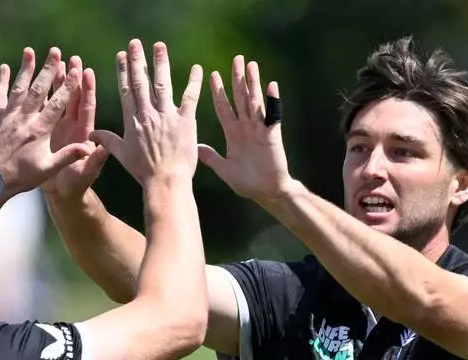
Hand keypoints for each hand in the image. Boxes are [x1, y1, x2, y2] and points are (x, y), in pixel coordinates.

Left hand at [0, 46, 95, 200]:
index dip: (68, 85)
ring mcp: (9, 116)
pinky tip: (5, 67)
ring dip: (26, 68)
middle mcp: (24, 119)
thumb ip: (68, 156)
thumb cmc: (23, 177)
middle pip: (39, 89)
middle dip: (48, 69)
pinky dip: (2, 80)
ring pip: (20, 87)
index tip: (76, 69)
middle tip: (56, 51)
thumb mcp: (48, 169)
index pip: (57, 103)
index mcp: (40, 130)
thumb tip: (89, 147)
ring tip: (31, 51)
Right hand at [42, 55, 110, 199]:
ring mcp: (60, 128)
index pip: (87, 107)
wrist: (63, 194)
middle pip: (74, 98)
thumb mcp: (87, 173)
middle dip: (74, 78)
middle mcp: (73, 127)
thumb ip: (95, 161)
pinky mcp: (47, 131)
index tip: (87, 71)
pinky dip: (41, 95)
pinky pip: (45, 109)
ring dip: (58, 81)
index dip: (87, 90)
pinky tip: (34, 80)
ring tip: (56, 62)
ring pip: (59, 99)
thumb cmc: (76, 186)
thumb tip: (103, 149)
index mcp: (84, 134)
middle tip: (73, 58)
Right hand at [90, 40, 202, 186]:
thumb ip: (108, 141)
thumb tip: (91, 135)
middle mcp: (148, 114)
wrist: (165, 182)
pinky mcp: (185, 121)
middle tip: (136, 43)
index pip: (126, 90)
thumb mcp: (122, 155)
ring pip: (163, 84)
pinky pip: (190, 97)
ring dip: (160, 63)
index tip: (122, 55)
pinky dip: (194, 82)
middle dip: (138, 60)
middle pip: (141, 82)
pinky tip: (197, 68)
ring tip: (159, 46)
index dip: (124, 71)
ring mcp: (167, 116)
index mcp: (133, 121)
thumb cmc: (144, 172)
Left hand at [198, 56, 291, 202]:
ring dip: (253, 83)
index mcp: (233, 134)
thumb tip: (195, 147)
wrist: (267, 192)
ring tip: (251, 65)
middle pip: (240, 98)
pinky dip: (272, 101)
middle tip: (236, 59)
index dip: (218, 91)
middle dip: (237, 79)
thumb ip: (211, 157)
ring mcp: (260, 130)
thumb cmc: (247, 183)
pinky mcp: (272, 135)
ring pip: (255, 102)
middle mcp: (246, 128)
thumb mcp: (224, 169)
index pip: (224, 107)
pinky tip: (271, 86)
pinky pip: (272, 116)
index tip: (212, 74)